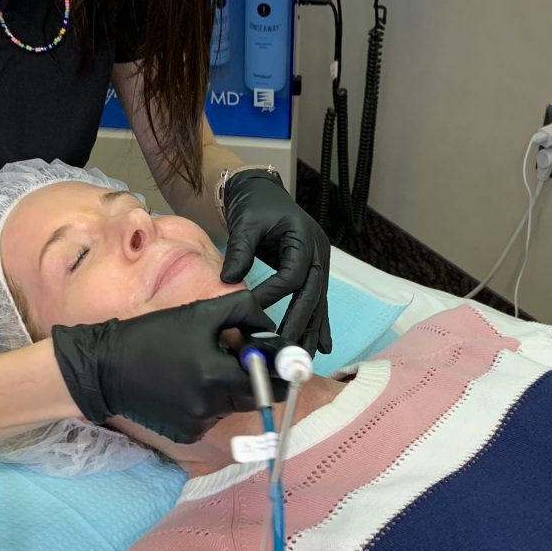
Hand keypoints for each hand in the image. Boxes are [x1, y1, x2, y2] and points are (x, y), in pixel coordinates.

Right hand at [51, 292, 275, 443]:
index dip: (277, 370)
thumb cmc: (153, 335)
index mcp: (218, 377)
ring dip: (226, 389)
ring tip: (198, 368)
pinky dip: (206, 403)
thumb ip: (244, 313)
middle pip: (252, 395)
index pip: (271, 383)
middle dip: (249, 376)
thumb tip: (271, 328)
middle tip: (229, 355)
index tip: (275, 358)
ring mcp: (198, 425)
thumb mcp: (200, 312)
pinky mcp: (186, 435)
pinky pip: (210, 418)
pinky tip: (183, 387)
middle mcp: (211, 407)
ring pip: (231, 407)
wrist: (104, 367)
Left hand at [220, 168, 331, 356]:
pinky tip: (322, 346)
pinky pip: (318, 302)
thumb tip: (229, 281)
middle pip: (312, 294)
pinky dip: (319, 324)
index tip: (253, 310)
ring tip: (304, 356)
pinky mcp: (313, 274)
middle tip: (285, 348)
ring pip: (318, 303)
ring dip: (312, 330)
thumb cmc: (255, 206)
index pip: (292, 275)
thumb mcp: (246, 223)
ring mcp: (319, 265)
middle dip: (300, 323)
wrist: (262, 194)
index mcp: (304, 238)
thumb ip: (239, 251)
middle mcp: (318, 254)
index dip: (273, 294)